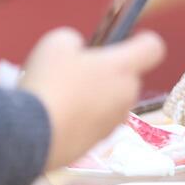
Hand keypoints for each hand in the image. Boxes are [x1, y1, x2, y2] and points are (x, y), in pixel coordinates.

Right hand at [19, 27, 164, 172]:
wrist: (31, 135)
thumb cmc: (49, 83)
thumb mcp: (57, 43)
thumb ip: (75, 41)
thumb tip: (77, 52)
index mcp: (123, 68)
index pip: (153, 47)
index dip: (142, 41)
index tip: (127, 40)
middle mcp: (126, 95)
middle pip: (127, 77)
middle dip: (107, 72)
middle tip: (76, 71)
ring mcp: (113, 123)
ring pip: (110, 102)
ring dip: (94, 97)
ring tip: (61, 96)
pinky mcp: (97, 143)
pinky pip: (94, 123)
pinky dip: (81, 119)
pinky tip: (55, 117)